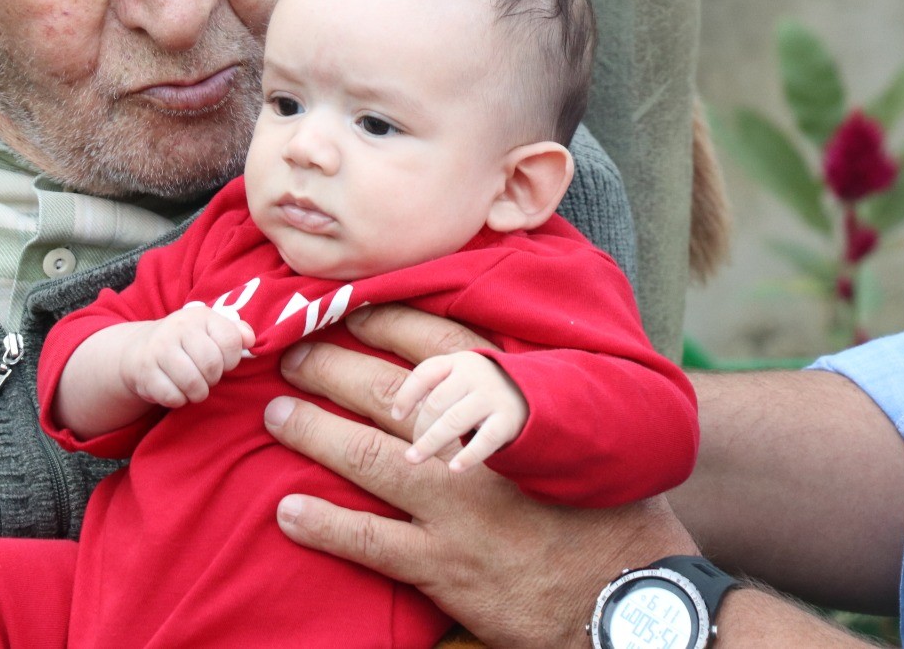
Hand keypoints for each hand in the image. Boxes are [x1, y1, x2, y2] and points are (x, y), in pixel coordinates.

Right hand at [119, 302, 255, 407]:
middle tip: (205, 376)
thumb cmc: (184, 344)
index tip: (222, 361)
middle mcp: (178, 327)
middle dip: (213, 378)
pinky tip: (174, 389)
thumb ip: (234, 333)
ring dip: (197, 392)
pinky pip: (173, 396)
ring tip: (193, 386)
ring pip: (193, 383)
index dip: (232, 359)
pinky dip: (178, 399)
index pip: (230, 340)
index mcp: (200, 316)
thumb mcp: (209, 331)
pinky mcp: (144, 371)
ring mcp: (158, 348)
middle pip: (212, 364)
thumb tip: (250, 340)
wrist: (138, 350)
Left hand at [264, 304, 696, 648]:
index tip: (345, 305)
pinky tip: (286, 510)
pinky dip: (322, 525)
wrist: (629, 597)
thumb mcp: (587, 434)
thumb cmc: (611, 513)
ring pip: (365, 459)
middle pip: (387, 394)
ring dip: (313, 432)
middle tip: (289, 351)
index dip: (385, 320)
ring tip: (273, 415)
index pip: (439, 347)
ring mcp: (456, 507)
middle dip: (329, 367)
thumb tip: (494, 354)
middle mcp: (476, 450)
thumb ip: (536, 394)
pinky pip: (368, 541)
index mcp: (514, 410)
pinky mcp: (442, 565)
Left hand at [393, 351, 527, 470]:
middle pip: (437, 402)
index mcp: (458, 362)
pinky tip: (453, 468)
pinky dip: (468, 455)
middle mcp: (474, 375)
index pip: (425, 373)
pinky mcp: (508, 419)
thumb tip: (398, 411)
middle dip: (419, 428)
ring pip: (454, 421)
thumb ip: (433, 387)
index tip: (396, 416)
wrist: (532, 392)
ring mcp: (492, 396)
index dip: (406, 395)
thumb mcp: (459, 376)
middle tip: (411, 451)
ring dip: (431, 442)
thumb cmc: (480, 389)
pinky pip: (485, 439)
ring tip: (414, 459)